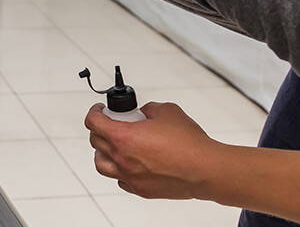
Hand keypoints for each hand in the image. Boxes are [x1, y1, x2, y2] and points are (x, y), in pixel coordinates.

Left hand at [84, 102, 222, 199]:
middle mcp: (122, 159)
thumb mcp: (166, 111)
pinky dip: (120, 170)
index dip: (94, 112)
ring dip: (102, 152)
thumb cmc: (189, 144)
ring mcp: (129, 176)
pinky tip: (129, 163)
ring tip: (113, 146)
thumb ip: (149, 109)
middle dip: (100, 129)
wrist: (205, 169)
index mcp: (123, 137)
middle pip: (96, 142)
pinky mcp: (140, 189)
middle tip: (110, 124)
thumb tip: (144, 112)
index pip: (93, 122)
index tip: (99, 110)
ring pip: (101, 164)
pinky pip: (120, 180)